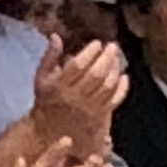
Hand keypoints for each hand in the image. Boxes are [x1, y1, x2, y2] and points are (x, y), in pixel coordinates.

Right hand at [29, 36, 128, 152]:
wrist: (48, 129)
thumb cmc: (46, 98)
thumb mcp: (41, 77)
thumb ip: (50, 57)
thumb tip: (56, 36)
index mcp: (59, 86)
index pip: (77, 66)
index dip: (90, 53)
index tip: (97, 43)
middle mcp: (74, 98)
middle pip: (95, 75)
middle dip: (106, 58)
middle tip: (112, 46)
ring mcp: (88, 108)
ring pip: (107, 86)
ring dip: (115, 70)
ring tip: (117, 58)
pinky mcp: (98, 116)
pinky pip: (114, 100)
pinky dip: (122, 88)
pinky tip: (124, 76)